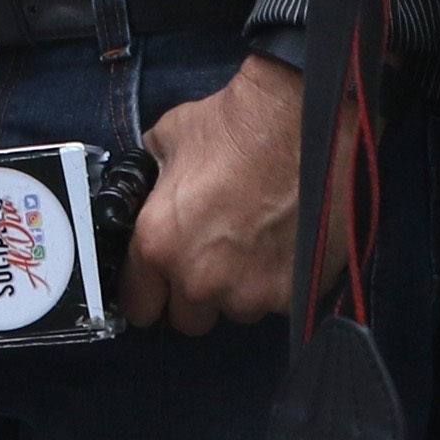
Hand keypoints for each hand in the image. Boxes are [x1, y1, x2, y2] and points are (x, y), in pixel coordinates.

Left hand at [123, 54, 301, 329]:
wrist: (302, 120)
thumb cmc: (234, 125)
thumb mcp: (167, 140)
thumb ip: (153, 181)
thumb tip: (151, 188)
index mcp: (158, 245)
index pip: (137, 305)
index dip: (147, 291)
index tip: (159, 281)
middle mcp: (200, 280)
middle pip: (187, 319)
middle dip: (193, 294)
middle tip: (209, 257)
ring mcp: (250, 292)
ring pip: (234, 311)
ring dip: (237, 289)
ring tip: (251, 245)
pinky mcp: (293, 293)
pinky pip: (275, 302)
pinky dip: (276, 281)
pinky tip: (282, 244)